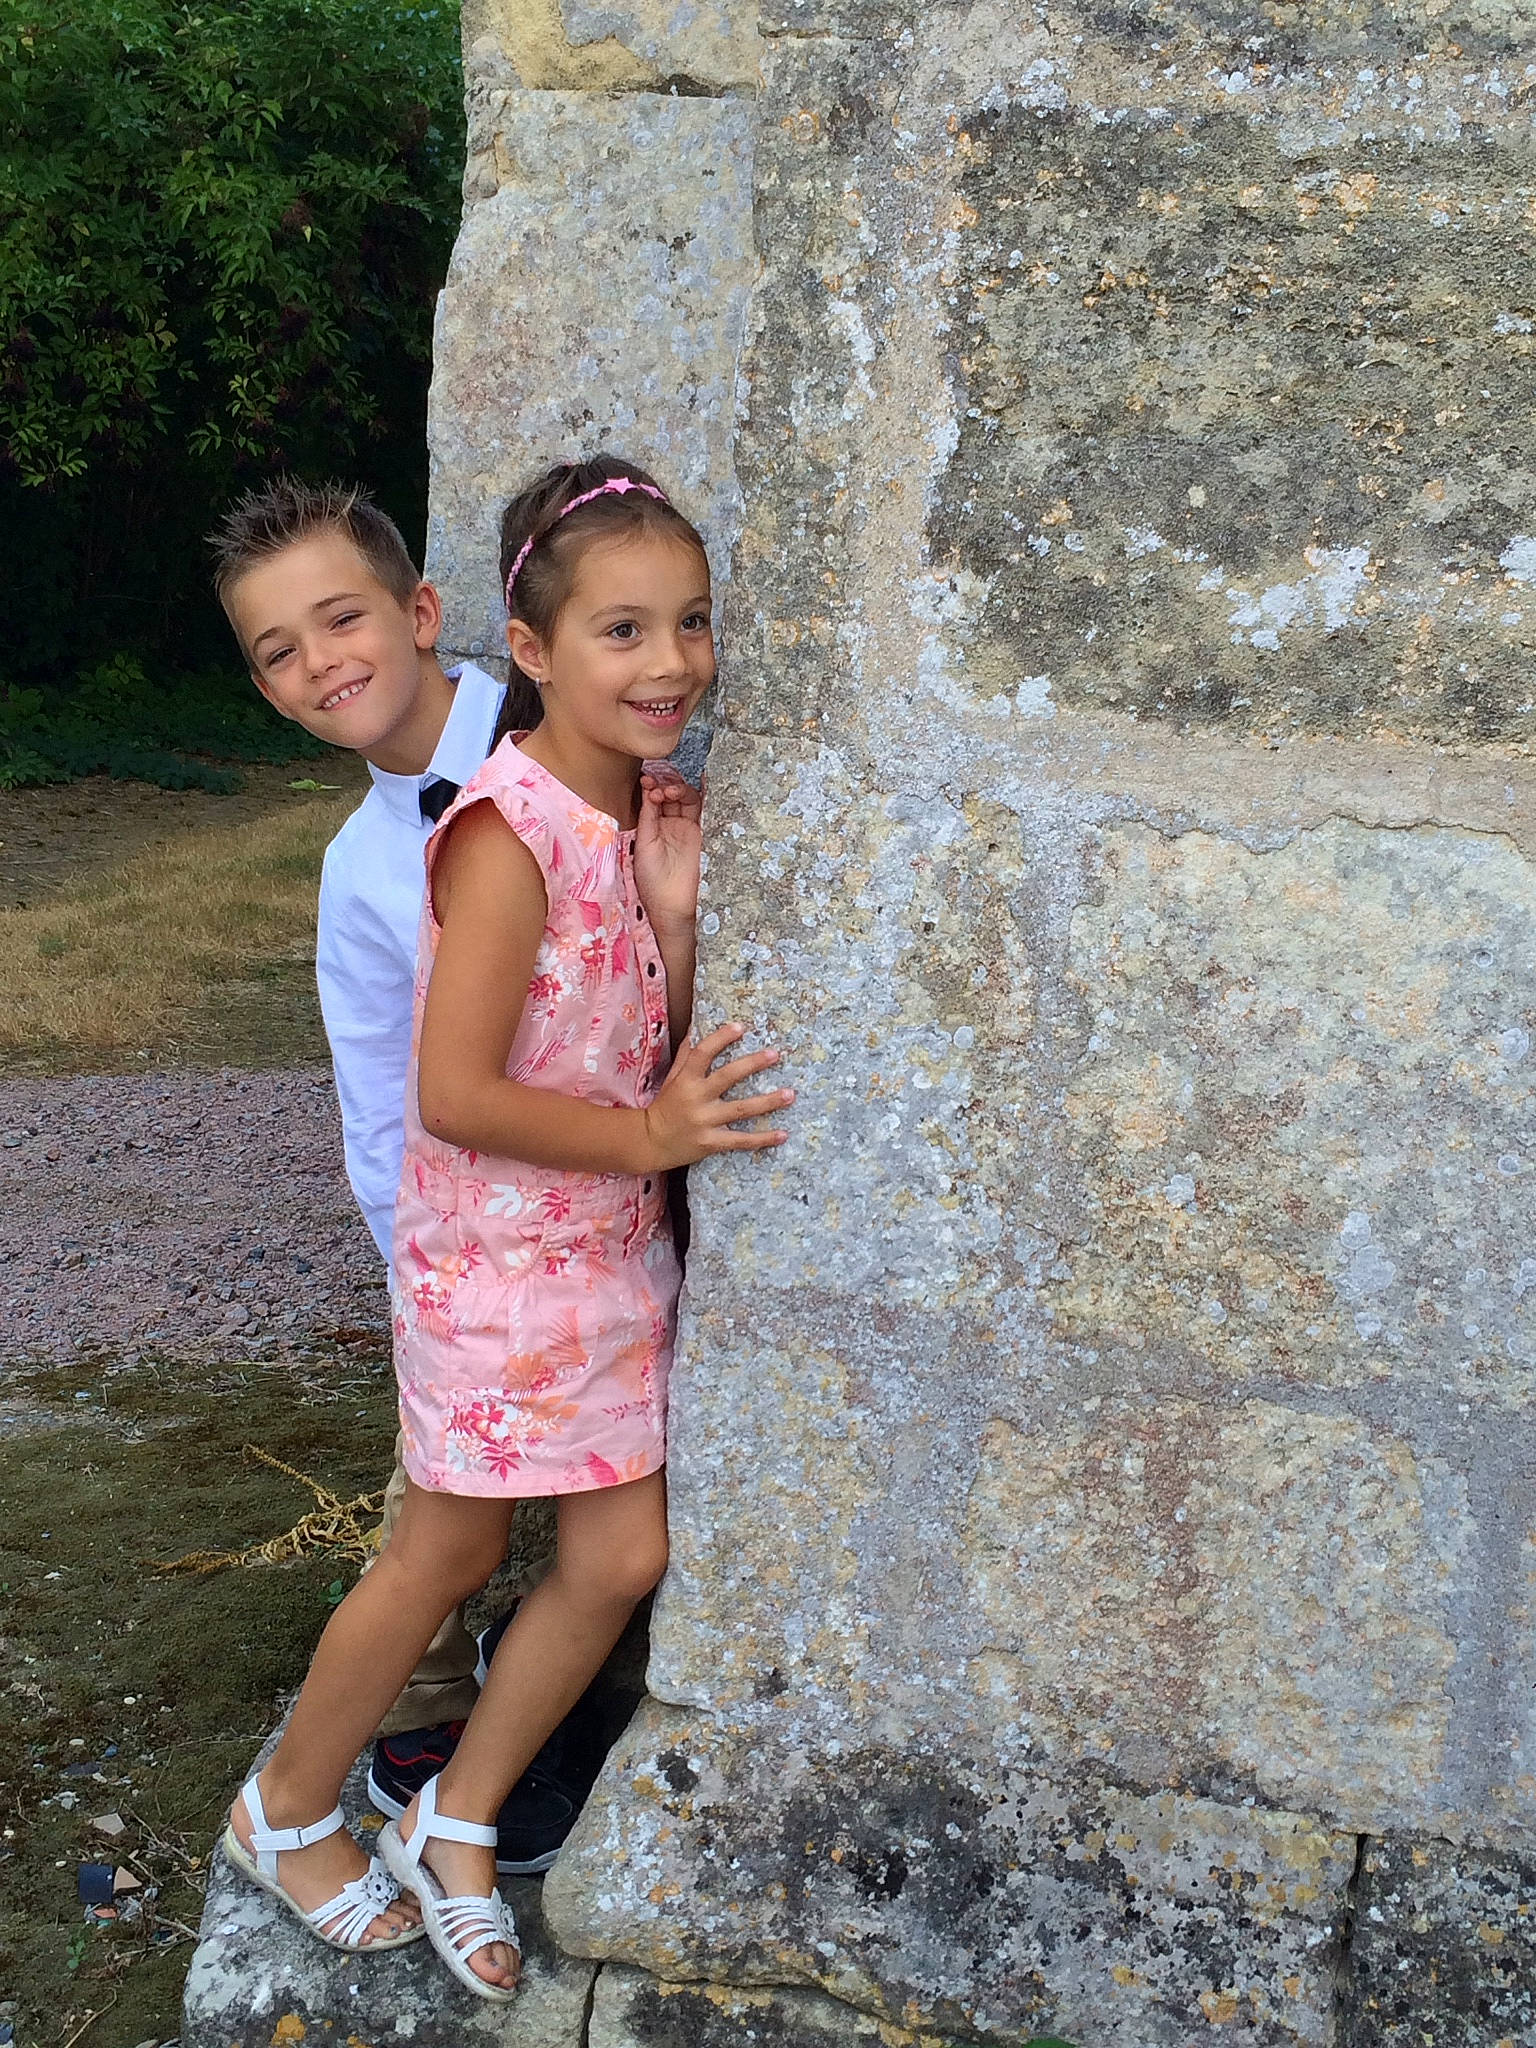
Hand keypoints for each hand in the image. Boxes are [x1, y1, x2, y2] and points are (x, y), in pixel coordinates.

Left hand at [634, 771, 702, 936]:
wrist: (672, 904)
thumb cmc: (653, 880)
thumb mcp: (645, 843)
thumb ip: (648, 817)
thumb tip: (648, 790)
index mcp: (656, 827)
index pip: (656, 799)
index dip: (653, 787)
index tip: (646, 781)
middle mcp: (674, 826)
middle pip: (673, 796)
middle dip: (666, 786)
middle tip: (659, 787)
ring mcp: (692, 829)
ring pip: (689, 800)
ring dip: (680, 790)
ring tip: (670, 792)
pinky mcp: (708, 834)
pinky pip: (708, 810)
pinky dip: (706, 795)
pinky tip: (703, 783)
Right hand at [641, 1021, 792, 1169]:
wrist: (650, 1142)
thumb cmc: (665, 1105)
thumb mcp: (673, 1077)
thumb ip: (687, 1054)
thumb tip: (697, 1026)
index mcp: (686, 1080)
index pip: (702, 1053)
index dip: (721, 1038)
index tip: (741, 1027)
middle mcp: (696, 1098)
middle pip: (728, 1077)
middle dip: (752, 1064)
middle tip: (775, 1053)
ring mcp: (705, 1122)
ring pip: (741, 1110)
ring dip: (768, 1102)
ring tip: (790, 1094)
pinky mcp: (711, 1143)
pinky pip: (741, 1141)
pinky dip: (763, 1139)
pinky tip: (783, 1134)